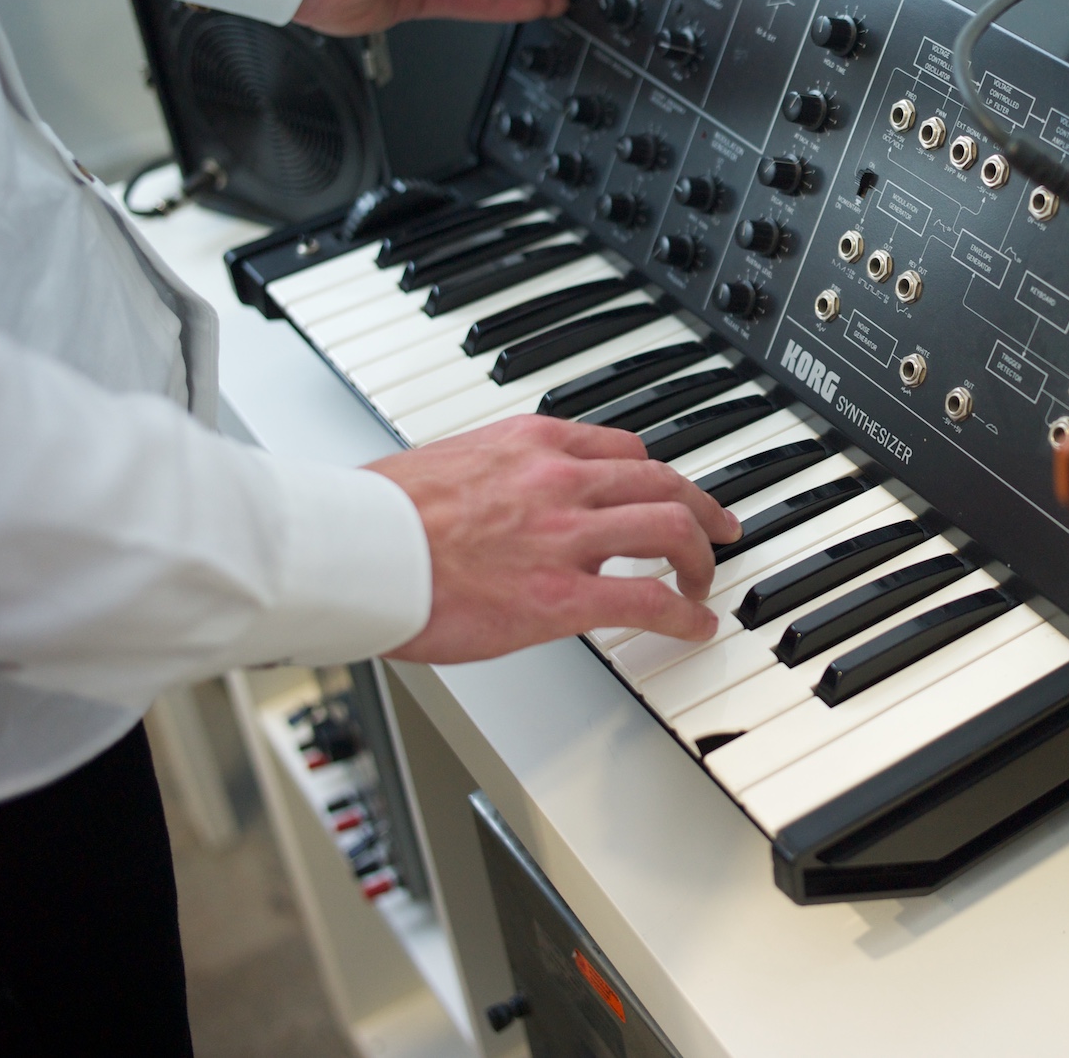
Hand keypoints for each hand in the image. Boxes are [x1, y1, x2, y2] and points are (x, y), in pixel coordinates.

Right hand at [364, 416, 742, 663]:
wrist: (350, 550)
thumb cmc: (377, 514)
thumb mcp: (449, 463)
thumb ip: (494, 473)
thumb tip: (501, 493)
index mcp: (531, 442)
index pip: (622, 447)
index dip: (657, 475)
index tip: (667, 491)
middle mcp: (558, 479)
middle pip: (662, 482)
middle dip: (701, 508)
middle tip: (719, 529)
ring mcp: (564, 537)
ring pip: (669, 529)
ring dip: (701, 556)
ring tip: (706, 580)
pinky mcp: (560, 595)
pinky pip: (648, 599)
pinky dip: (685, 612)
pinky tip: (696, 625)